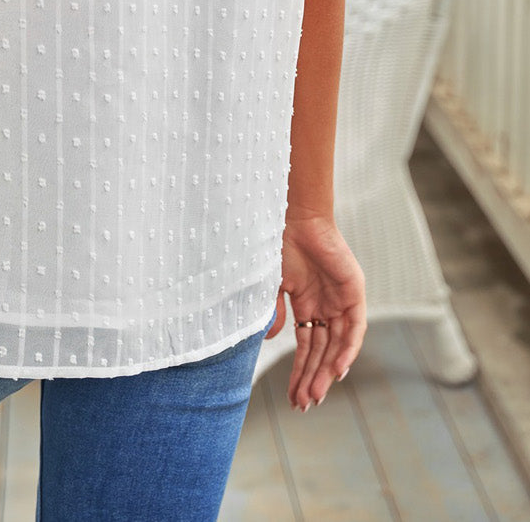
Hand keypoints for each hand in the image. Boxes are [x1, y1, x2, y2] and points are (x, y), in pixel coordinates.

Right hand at [266, 212, 365, 410]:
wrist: (295, 217)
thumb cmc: (280, 244)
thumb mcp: (272, 284)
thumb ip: (274, 311)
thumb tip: (269, 340)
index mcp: (307, 305)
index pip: (307, 348)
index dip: (301, 373)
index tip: (293, 398)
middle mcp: (326, 307)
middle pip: (322, 352)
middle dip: (313, 379)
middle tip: (303, 406)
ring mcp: (341, 300)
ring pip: (337, 345)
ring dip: (327, 371)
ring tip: (316, 395)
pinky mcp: (354, 292)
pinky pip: (354, 328)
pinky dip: (347, 349)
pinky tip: (337, 370)